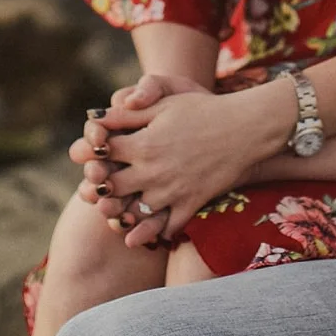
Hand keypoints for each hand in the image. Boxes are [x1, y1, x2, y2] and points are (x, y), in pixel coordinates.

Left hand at [78, 77, 295, 243]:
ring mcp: (171, 192)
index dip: (91, 155)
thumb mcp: (164, 104)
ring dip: (120, 214)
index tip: (91, 154)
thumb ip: (127, 113)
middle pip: (111, 188)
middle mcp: (152, 172)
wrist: (245, 129)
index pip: (102, 155)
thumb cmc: (202, 109)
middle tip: (97, 187)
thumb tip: (93, 119)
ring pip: (133, 214)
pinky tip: (142, 230)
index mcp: (143, 145)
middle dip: (100, 187)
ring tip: (114, 211)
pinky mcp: (189, 205)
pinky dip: (152, 232)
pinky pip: (165, 227)